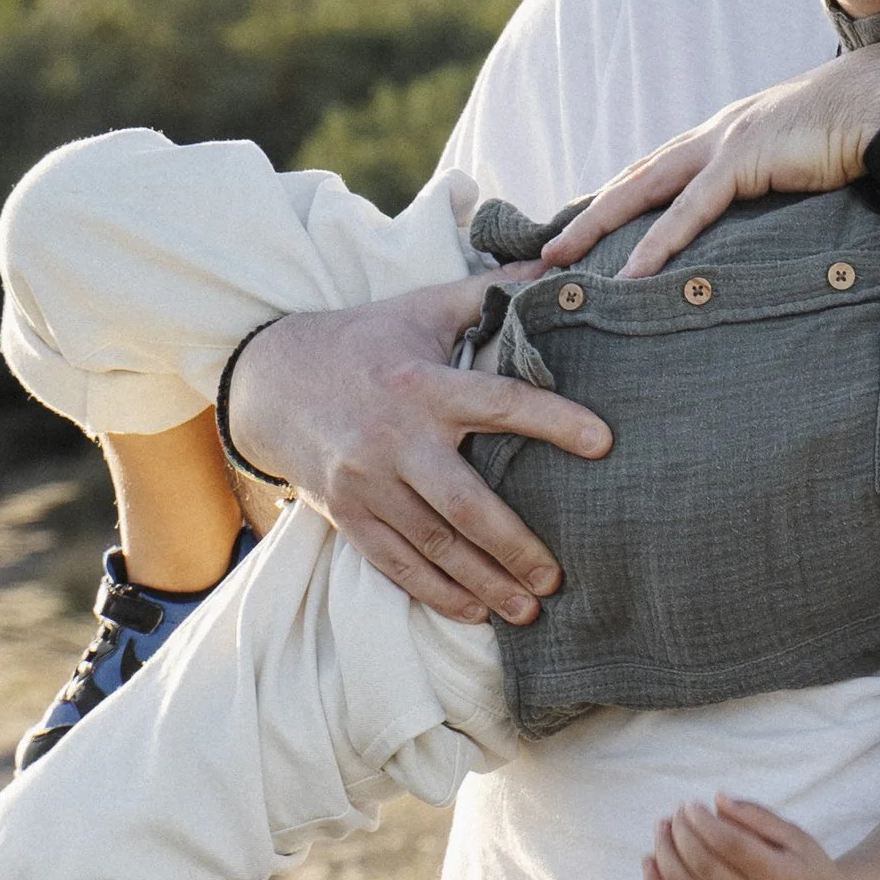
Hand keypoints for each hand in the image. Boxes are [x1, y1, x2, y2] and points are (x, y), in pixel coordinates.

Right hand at [223, 277, 610, 623]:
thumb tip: (559, 266)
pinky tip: (473, 613)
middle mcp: (394, 438)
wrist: (274, 380)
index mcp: (422, 384)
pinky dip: (435, 593)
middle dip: (516, 545)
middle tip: (560, 576)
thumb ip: (490, 291)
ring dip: (484, 583)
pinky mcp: (347, 515)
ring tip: (531, 609)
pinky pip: (395, 564)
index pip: (499, 402)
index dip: (554, 420)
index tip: (605, 443)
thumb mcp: (423, 306)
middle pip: (465, 504)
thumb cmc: (367, 340)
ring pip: (433, 545)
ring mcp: (366, 484)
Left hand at [539, 47, 879, 278]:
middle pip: (633, 178)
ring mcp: (725, 144)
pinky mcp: (745, 161)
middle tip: (544, 250)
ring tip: (560, 259)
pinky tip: (631, 273)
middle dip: (585, 213)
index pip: (656, 169)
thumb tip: (776, 204)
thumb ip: (777, 176)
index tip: (579, 226)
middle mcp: (714, 134)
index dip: (614, 197)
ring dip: (596, 225)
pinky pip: (690, 211)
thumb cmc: (855, 129)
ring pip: (642, 190)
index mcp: (726, 134)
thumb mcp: (802, 155)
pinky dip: (657, 244)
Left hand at [644, 794, 844, 879]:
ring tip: (661, 828)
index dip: (703, 822)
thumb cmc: (806, 868)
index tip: (690, 804)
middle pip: (703, 868)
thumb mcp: (794, 835)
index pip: (729, 847)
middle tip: (674, 812)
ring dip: (664, 857)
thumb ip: (756, 816)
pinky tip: (650, 861)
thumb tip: (716, 799)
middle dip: (681, 834)